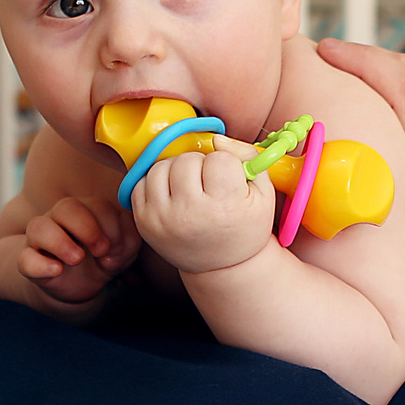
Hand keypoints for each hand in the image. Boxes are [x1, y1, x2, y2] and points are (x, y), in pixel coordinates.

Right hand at [18, 196, 139, 304]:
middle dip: (88, 228)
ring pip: (38, 227)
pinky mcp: (29, 262)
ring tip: (77, 259)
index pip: (98, 205)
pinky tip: (57, 270)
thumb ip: (128, 244)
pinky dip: (40, 265)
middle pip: (67, 207)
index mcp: (86, 211)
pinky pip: (25, 259)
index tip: (117, 250)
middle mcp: (59, 219)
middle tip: (101, 250)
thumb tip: (114, 252)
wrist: (79, 285)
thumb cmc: (102, 259)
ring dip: (60, 243)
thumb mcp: (121, 253)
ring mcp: (40, 239)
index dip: (112, 227)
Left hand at [131, 146, 275, 275]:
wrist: (221, 266)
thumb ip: (247, 156)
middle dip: (200, 166)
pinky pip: (141, 182)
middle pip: (187, 160)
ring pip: (161, 166)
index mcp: (223, 208)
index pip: (218, 159)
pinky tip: (172, 196)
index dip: (226, 165)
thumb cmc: (245, 226)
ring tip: (189, 187)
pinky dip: (156, 183)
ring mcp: (162, 219)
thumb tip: (216, 138)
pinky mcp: (143, 222)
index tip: (228, 183)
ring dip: (176, 170)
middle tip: (208, 185)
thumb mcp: (262, 194)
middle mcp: (189, 214)